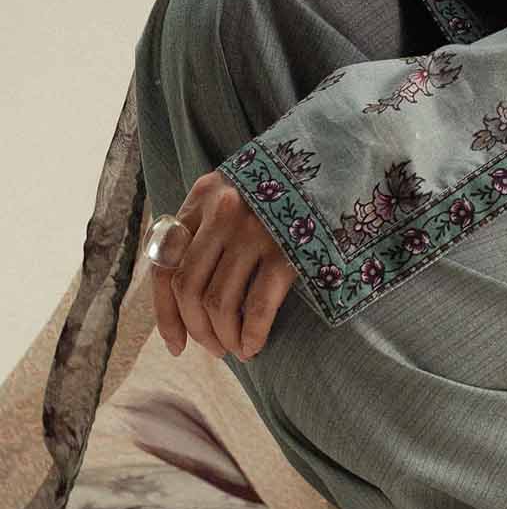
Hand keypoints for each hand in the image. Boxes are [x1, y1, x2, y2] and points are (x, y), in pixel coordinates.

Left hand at [150, 172, 297, 362]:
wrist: (338, 159)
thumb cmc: (284, 186)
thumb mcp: (235, 190)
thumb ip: (206, 225)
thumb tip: (185, 294)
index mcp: (202, 197)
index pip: (165, 263)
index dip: (166, 312)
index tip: (176, 344)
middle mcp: (222, 211)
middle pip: (189, 287)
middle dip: (198, 329)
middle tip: (214, 348)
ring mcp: (253, 229)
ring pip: (219, 302)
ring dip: (224, 336)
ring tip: (236, 349)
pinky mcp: (285, 248)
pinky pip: (258, 305)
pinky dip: (252, 334)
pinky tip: (254, 345)